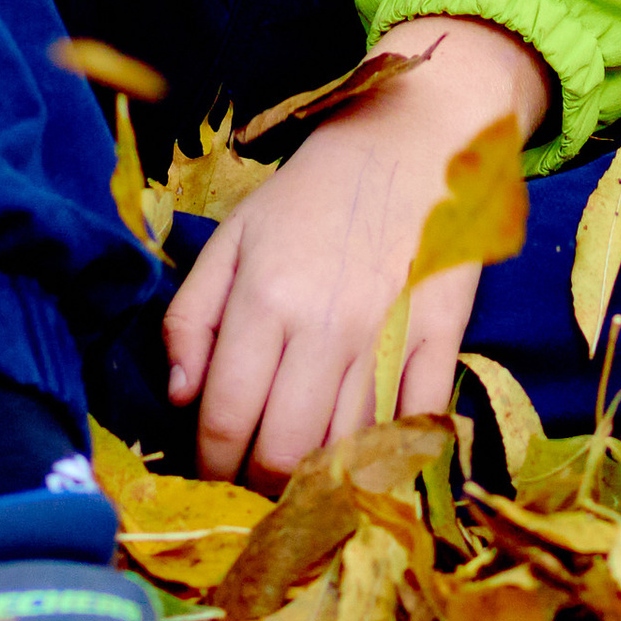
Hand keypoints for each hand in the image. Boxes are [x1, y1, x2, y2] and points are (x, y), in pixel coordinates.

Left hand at [162, 16, 548, 491]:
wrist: (414, 136)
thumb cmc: (313, 192)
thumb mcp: (233, 236)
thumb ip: (191, 316)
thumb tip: (178, 397)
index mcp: (266, 298)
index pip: (225, 418)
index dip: (209, 462)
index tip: (210, 469)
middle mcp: (327, 325)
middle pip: (285, 452)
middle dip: (258, 483)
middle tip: (253, 478)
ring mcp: (389, 335)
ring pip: (346, 451)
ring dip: (319, 476)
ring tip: (302, 472)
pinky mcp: (442, 336)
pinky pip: (415, 424)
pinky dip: (392, 456)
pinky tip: (369, 457)